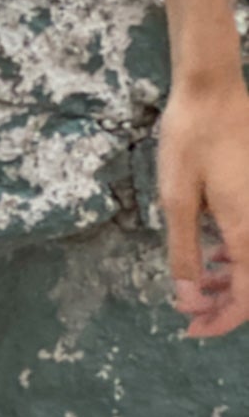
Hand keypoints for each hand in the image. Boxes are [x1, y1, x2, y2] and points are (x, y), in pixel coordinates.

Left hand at [156, 72, 248, 337]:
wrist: (212, 88)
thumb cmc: (191, 138)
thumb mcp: (176, 196)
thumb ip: (184, 250)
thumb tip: (186, 298)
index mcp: (248, 232)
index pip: (246, 298)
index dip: (220, 320)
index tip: (191, 328)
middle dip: (222, 305)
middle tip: (188, 311)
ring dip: (228, 280)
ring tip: (195, 283)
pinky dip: (234, 255)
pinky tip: (211, 253)